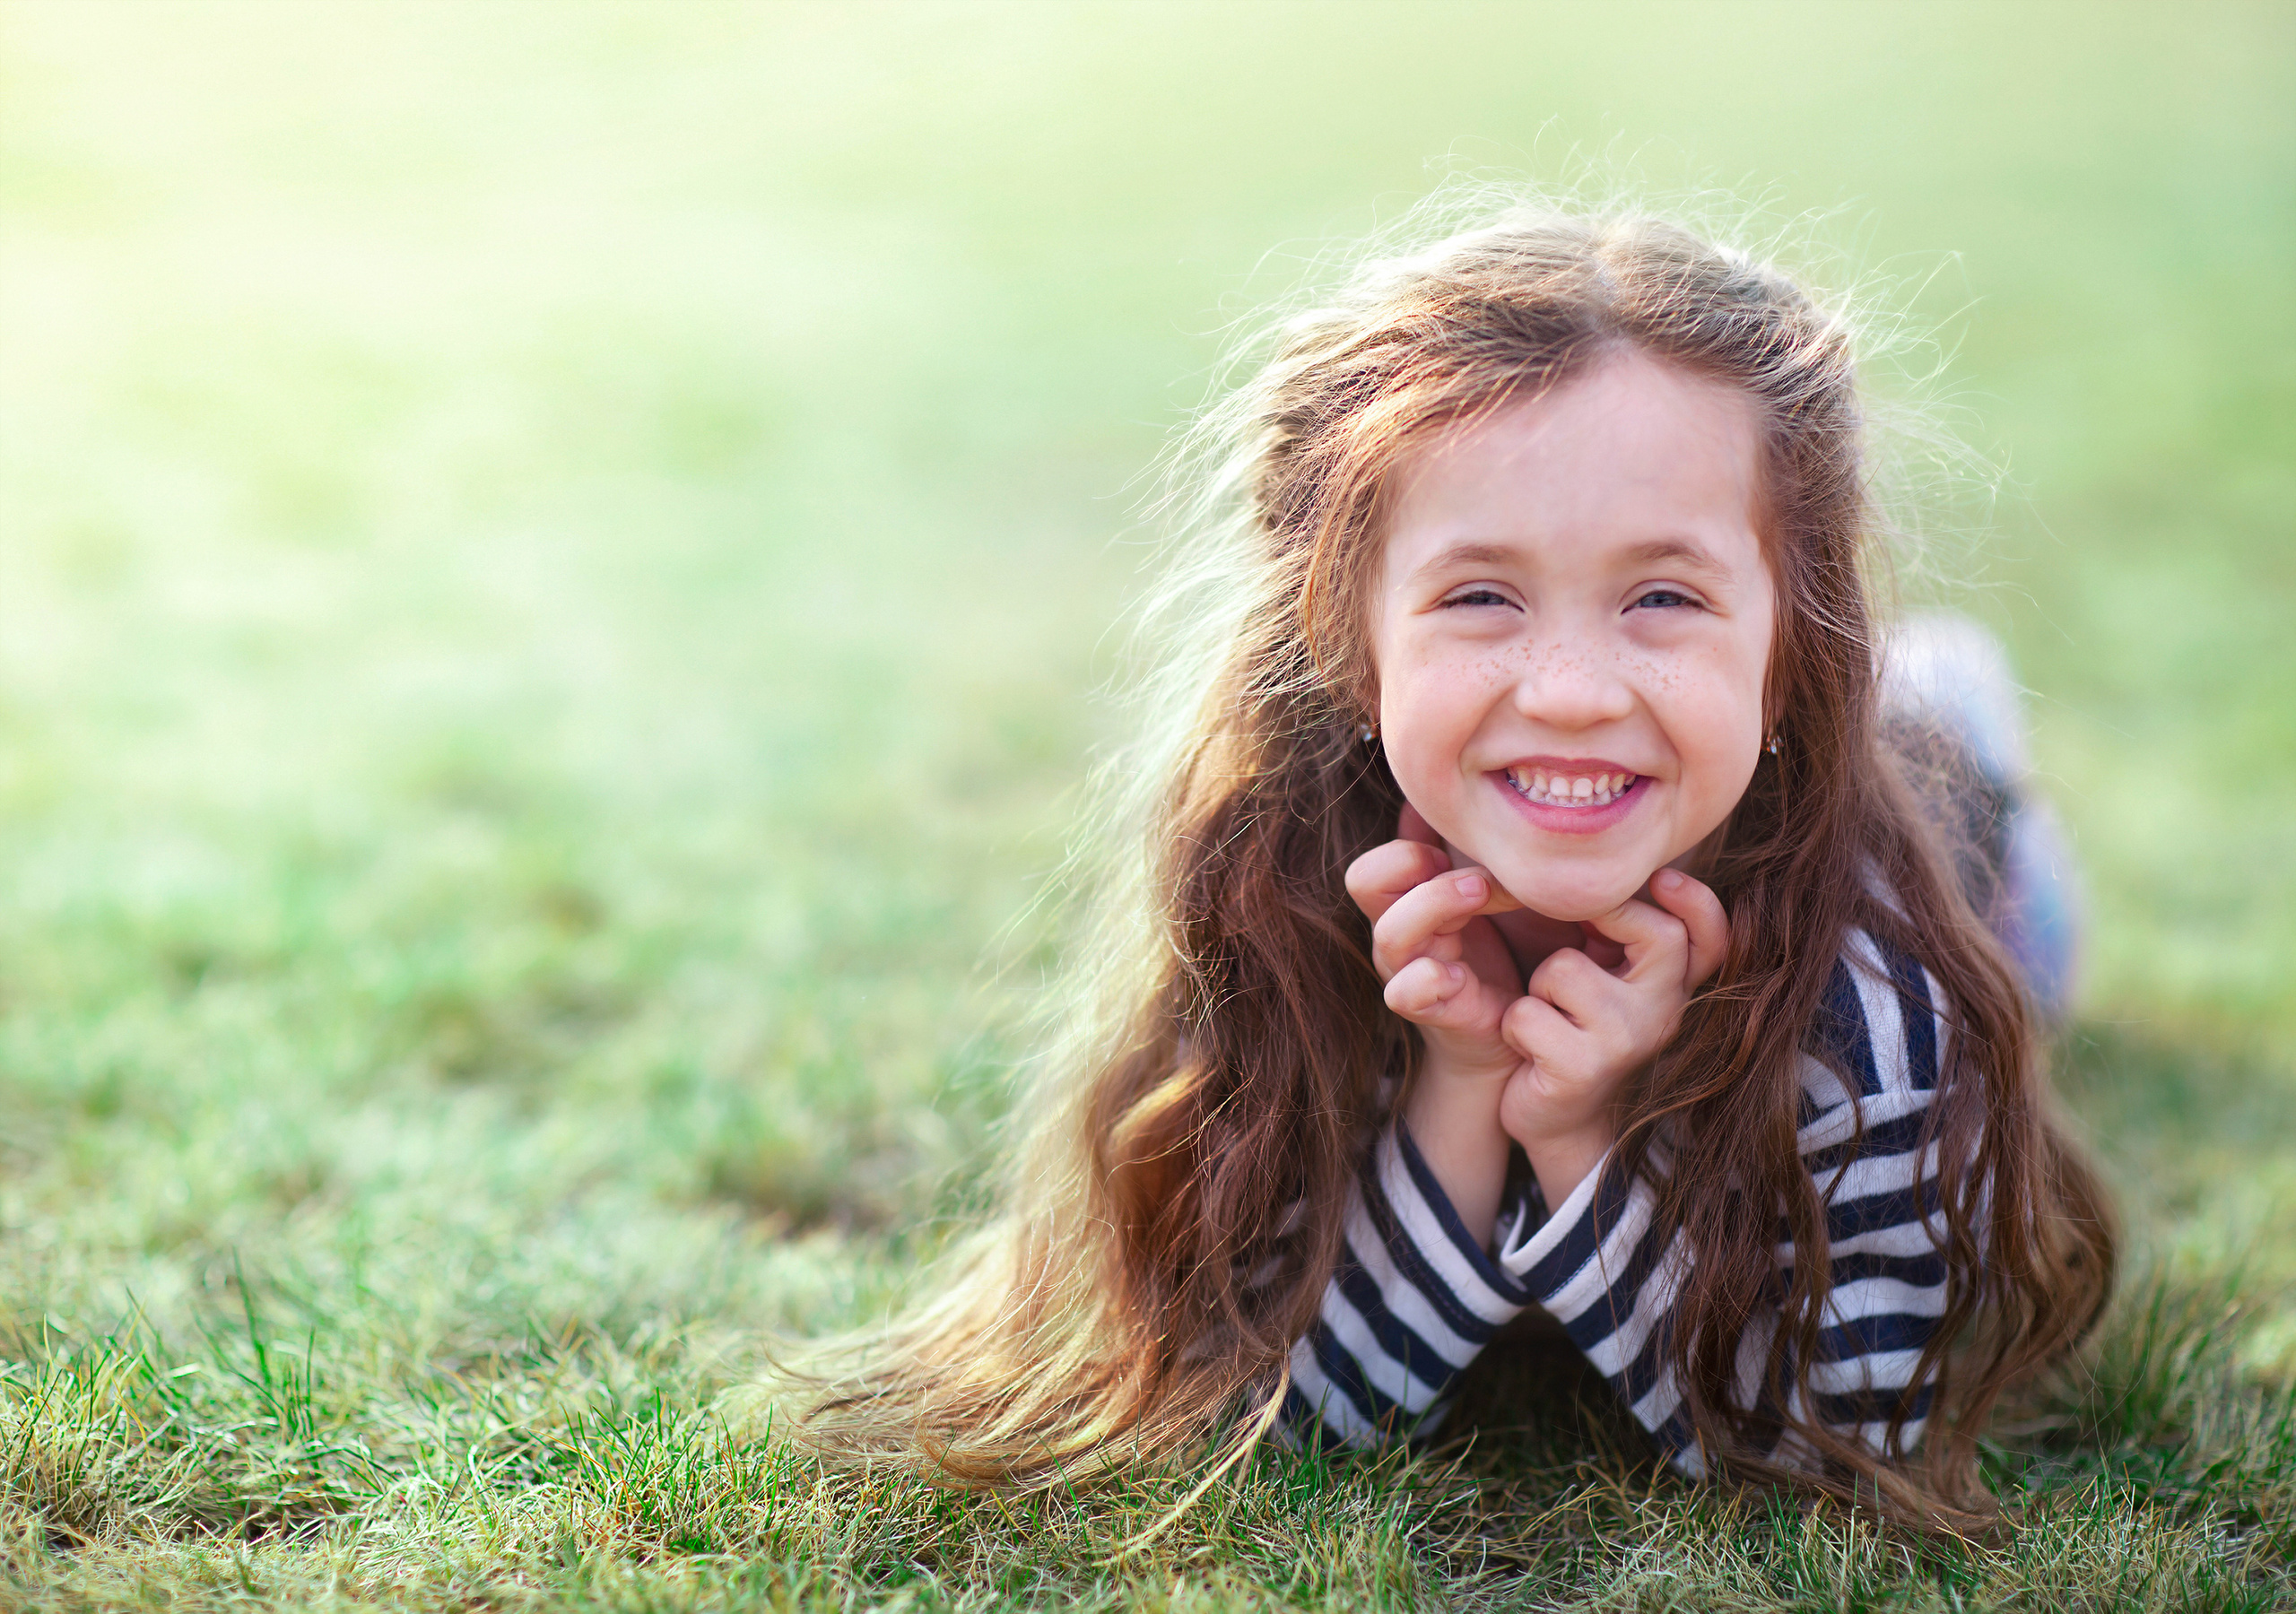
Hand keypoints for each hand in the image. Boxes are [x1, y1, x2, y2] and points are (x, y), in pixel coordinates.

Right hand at [1346, 805, 1524, 1084]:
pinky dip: (1428, 979)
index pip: (1376, 860)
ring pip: (1389, 931)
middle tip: (1479, 874)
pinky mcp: (1432, 1009)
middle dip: (1415, 864)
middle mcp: (1400, 935)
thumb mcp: (1493, 891)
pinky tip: (1463, 974)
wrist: (1519, 1032)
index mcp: (1409, 902)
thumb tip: (1452, 796)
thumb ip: (1472, 849)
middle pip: (1366, 879)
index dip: (1413, 847)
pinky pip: (1405, 993)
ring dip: (1436, 904)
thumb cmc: (1508, 952)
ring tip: (1483, 895)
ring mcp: (1410, 972)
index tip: (1470, 853)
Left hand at [1497, 867, 1729, 1205]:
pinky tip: (1530, 1049)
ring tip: (1547, 1014)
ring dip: (1539, 987)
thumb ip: (1619, 930)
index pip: (1710, 938)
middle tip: (1576, 938)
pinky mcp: (1583, 1069)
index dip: (1698, 904)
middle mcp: (1664, 1013)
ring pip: (1566, 970)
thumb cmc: (1570, 1028)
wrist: (1554, 1117)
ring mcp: (1627, 1043)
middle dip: (1602, 918)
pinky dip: (1516, 1026)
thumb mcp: (1603, 976)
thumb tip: (1608, 862)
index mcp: (1672, 986)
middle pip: (1658, 936)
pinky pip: (1528, 1013)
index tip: (1664, 877)